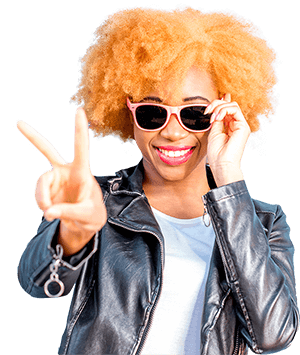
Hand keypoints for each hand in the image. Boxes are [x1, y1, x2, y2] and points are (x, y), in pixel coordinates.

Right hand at [17, 108, 106, 254]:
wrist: (85, 223)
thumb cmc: (92, 215)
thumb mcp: (86, 216)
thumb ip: (68, 212)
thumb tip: (48, 211)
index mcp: (82, 173)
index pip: (82, 150)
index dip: (80, 131)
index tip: (80, 111)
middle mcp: (67, 171)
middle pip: (48, 151)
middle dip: (33, 137)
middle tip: (19, 123)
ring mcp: (56, 178)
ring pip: (41, 183)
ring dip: (42, 198)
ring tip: (49, 212)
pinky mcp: (48, 187)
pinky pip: (39, 194)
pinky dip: (42, 203)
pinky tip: (50, 211)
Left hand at [205, 94, 250, 186]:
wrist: (222, 164)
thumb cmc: (217, 153)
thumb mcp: (213, 132)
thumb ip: (216, 120)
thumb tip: (216, 108)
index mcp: (229, 127)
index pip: (226, 110)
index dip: (218, 104)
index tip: (208, 107)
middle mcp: (236, 125)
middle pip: (229, 105)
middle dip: (216, 104)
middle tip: (207, 111)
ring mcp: (240, 125)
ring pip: (232, 105)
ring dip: (219, 107)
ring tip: (212, 116)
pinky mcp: (243, 126)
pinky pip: (235, 109)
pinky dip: (224, 110)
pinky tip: (217, 117)